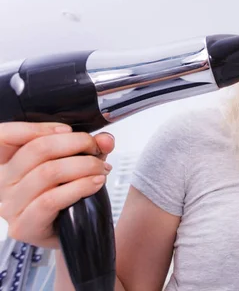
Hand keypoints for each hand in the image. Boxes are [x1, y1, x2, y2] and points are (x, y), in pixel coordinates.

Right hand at [0, 122, 114, 248]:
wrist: (75, 234)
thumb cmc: (70, 197)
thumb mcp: (81, 164)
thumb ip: (92, 148)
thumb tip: (105, 139)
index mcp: (9, 163)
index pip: (5, 136)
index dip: (35, 128)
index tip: (67, 129)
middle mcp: (4, 182)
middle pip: (35, 150)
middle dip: (75, 144)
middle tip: (96, 149)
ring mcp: (11, 206)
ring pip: (47, 173)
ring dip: (83, 166)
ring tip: (101, 169)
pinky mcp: (24, 226)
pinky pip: (51, 200)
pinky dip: (79, 187)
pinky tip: (95, 183)